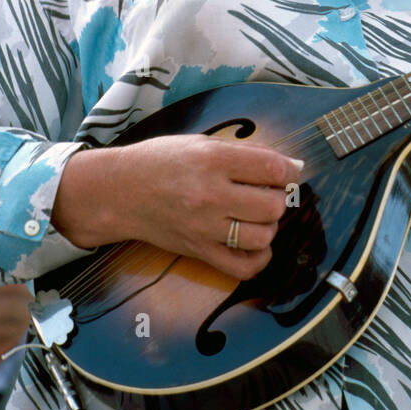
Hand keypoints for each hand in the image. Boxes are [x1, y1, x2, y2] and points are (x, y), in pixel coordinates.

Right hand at [53, 134, 300, 279]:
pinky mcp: (199, 251)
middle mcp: (210, 194)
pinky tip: (254, 243)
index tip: (286, 172)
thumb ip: (246, 153)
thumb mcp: (202, 142)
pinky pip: (244, 267)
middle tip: (266, 192)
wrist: (119, 191)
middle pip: (272, 205)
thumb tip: (290, 166)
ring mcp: (204, 227)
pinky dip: (259, 258)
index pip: (272, 168)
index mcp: (212, 159)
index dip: (288, 171)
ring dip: (268, 226)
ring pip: (263, 236)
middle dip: (278, 198)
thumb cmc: (161, 161)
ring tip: (256, 215)